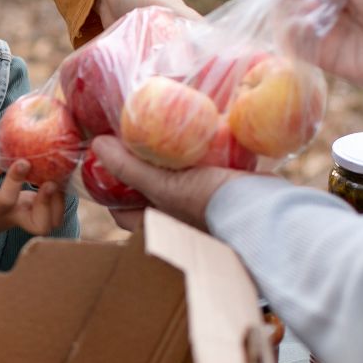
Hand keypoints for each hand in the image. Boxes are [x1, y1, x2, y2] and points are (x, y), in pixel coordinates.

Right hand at [0, 157, 65, 242]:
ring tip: (53, 179)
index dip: (16, 179)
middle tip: (49, 184)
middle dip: (48, 204)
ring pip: (51, 222)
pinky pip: (53, 212)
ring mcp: (26, 218)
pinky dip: (59, 198)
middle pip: (40, 225)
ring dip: (58, 201)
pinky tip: (53, 178)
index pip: (7, 199)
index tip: (23, 161)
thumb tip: (9, 143)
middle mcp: (14, 216)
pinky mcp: (32, 215)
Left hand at [91, 135, 239, 231]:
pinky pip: (200, 174)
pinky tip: (189, 138)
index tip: (106, 160)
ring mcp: (199, 209)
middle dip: (140, 170)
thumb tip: (97, 145)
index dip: (109, 188)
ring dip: (167, 162)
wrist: (266, 209)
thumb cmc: (210, 204)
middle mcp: (174, 222)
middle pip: (146, 193)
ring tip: (157, 134)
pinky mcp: (221, 194)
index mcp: (156, 227)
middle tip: (132, 141)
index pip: (121, 211)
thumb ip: (129, 169)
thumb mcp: (164, 186)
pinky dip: (192, 159)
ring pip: (173, 182)